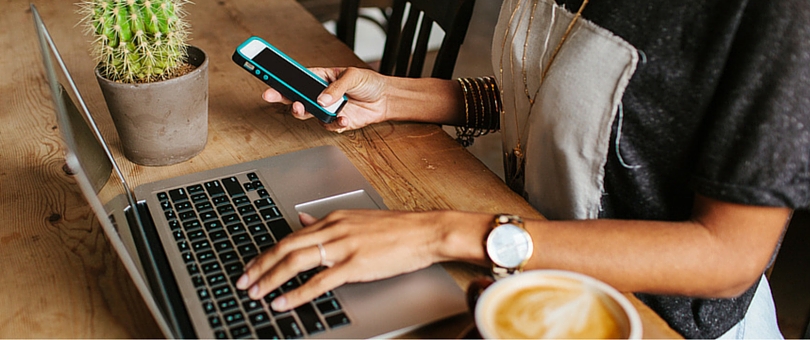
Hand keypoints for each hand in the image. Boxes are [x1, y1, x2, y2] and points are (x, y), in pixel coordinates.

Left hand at [234, 210, 461, 311]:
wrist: (425, 232)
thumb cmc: (397, 230)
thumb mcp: (357, 220)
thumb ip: (328, 222)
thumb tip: (303, 220)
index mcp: (333, 219)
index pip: (291, 236)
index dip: (268, 253)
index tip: (253, 266)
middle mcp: (334, 229)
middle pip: (286, 246)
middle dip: (260, 265)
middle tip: (244, 281)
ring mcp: (343, 246)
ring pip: (296, 261)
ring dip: (271, 278)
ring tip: (256, 292)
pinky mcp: (355, 264)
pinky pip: (318, 281)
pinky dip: (296, 293)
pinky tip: (283, 302)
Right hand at [262, 67, 389, 132]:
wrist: (385, 99)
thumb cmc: (368, 82)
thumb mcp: (353, 76)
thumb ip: (336, 87)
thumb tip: (321, 99)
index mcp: (320, 78)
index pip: (297, 78)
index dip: (281, 80)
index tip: (269, 82)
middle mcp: (320, 94)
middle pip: (295, 97)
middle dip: (283, 97)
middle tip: (275, 96)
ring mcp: (326, 109)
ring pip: (308, 114)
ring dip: (305, 111)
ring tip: (308, 107)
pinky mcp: (336, 121)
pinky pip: (329, 125)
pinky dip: (335, 123)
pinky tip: (343, 117)